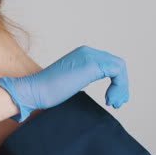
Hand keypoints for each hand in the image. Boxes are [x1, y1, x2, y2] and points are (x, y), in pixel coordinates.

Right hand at [0, 45, 129, 122]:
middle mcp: (86, 51)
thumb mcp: (69, 81)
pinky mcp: (91, 65)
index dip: (115, 82)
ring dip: (121, 87)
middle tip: (116, 103)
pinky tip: (109, 100)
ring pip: (119, 67)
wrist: (35, 91)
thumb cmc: (47, 90)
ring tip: (114, 103)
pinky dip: (118, 87)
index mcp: (81, 54)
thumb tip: (93, 84)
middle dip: (121, 85)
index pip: (108, 64)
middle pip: (116, 64)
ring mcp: (89, 56)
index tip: (111, 99)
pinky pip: (117, 71)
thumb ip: (81, 77)